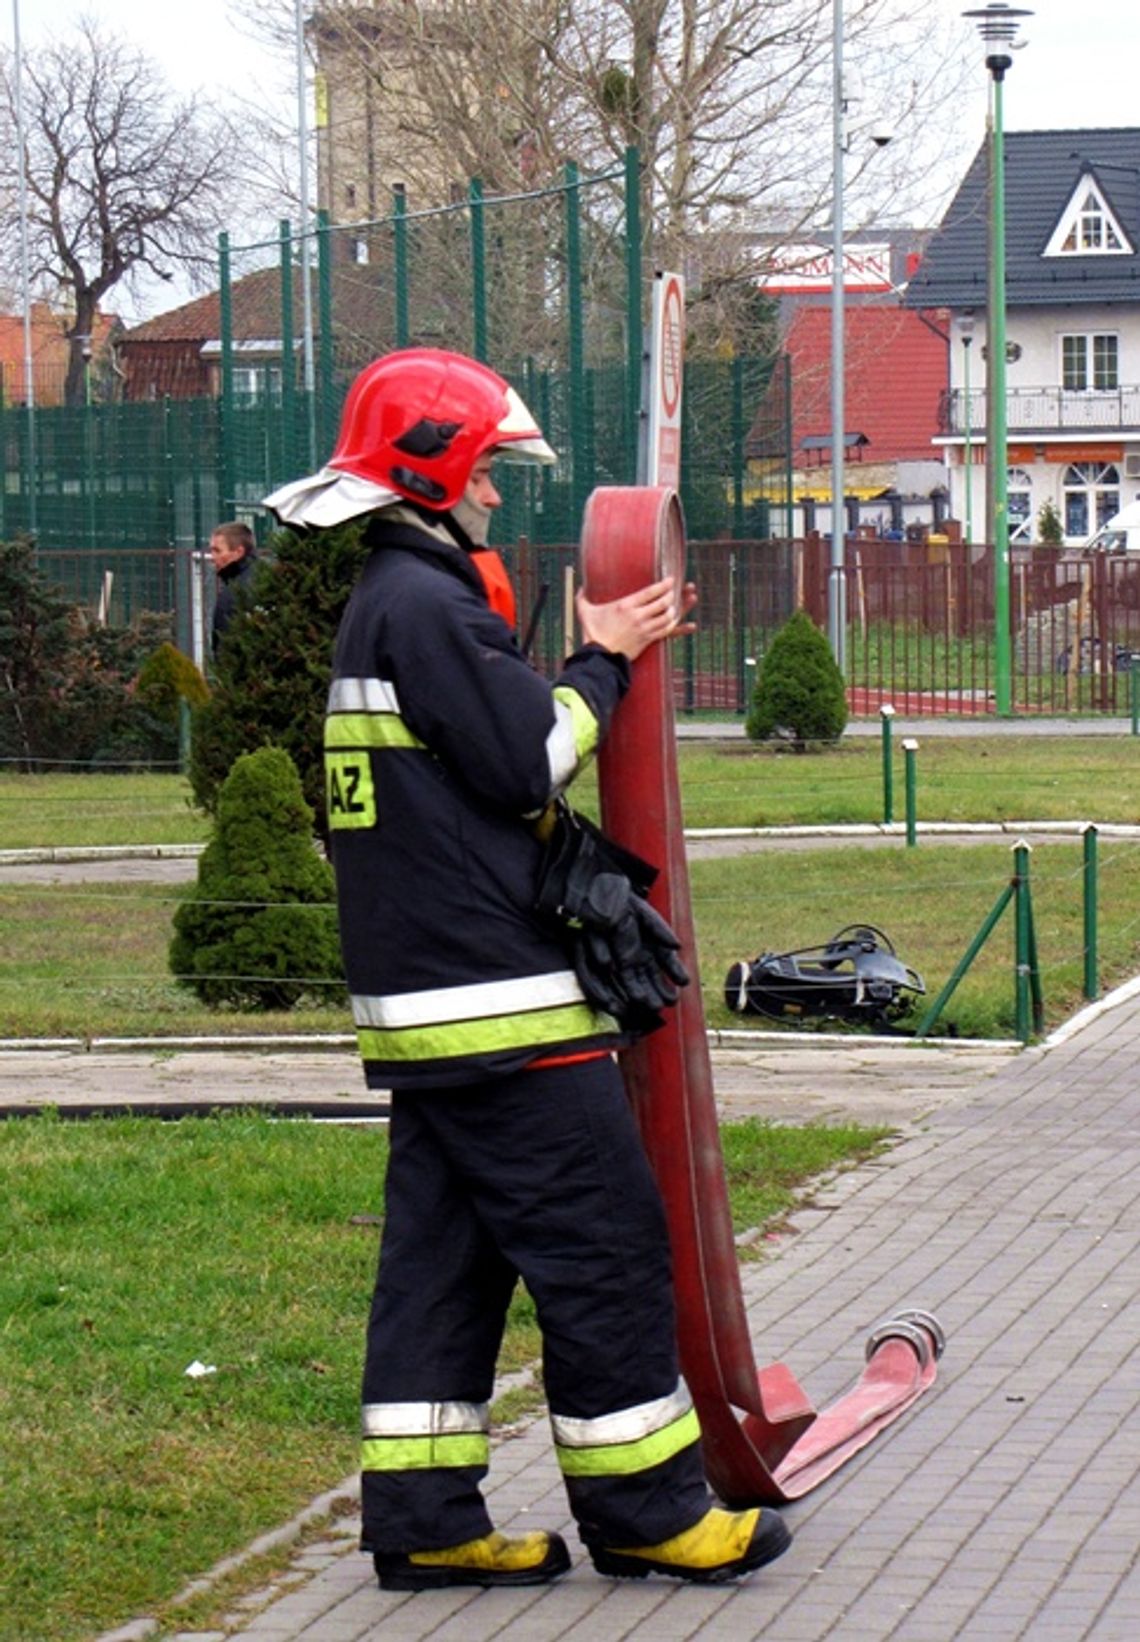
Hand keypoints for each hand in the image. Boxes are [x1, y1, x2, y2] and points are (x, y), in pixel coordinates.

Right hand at [576, 577, 698, 660]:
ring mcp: (644, 629)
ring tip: (678, 604)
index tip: (671, 580)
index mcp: (625, 606)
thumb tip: (580, 586)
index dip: (664, 585)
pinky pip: (667, 632)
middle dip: (672, 595)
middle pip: (663, 603)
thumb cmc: (592, 634)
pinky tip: (681, 621)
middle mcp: (638, 616)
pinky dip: (677, 626)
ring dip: (676, 609)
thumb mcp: (585, 612)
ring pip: (667, 617)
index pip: (651, 592)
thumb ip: (582, 597)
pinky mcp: (647, 640)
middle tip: (675, 591)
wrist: (599, 657)